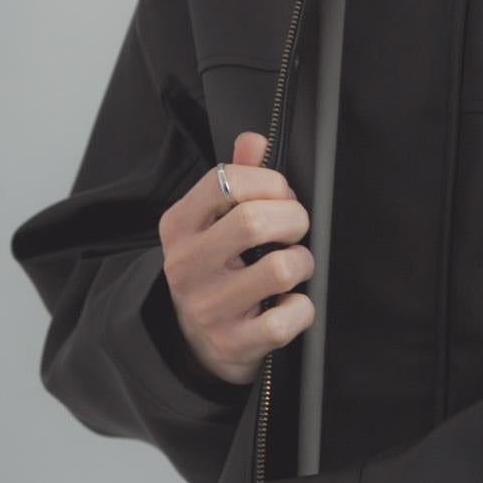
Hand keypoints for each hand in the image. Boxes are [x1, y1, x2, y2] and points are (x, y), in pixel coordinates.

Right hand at [160, 130, 317, 386]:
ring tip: (294, 266)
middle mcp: (186, 266)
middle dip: (293, 219)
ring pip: (281, 268)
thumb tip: (254, 139)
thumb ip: (235, 178)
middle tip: (296, 229)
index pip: (225, 181)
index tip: (281, 195)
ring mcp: (208, 308)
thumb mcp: (213, 223)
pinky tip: (289, 304)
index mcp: (179, 226)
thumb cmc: (216, 269)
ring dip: (303, 263)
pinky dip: (302, 309)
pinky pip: (287, 319)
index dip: (268, 181)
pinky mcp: (233, 343)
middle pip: (254, 221)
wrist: (194, 343)